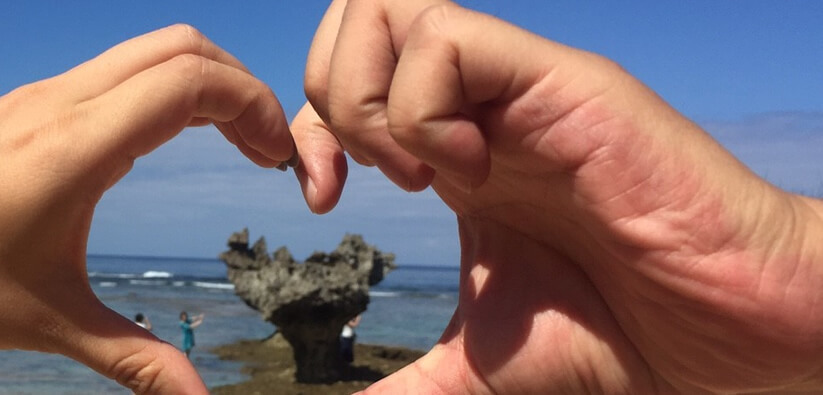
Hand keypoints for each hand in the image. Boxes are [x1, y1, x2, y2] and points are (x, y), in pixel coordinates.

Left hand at [0, 25, 292, 393]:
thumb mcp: (50, 323)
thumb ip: (135, 359)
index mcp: (76, 147)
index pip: (191, 81)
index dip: (256, 107)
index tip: (275, 161)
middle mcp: (62, 103)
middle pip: (181, 46)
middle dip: (241, 87)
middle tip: (264, 149)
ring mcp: (41, 96)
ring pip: (147, 50)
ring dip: (202, 84)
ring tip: (230, 144)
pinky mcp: (26, 104)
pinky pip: (113, 71)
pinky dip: (161, 89)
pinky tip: (164, 145)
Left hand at [297, 1, 822, 393]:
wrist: (723, 335)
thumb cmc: (615, 337)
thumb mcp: (478, 361)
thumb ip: (410, 382)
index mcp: (450, 151)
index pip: (341, 80)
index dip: (306, 131)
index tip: (325, 202)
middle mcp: (475, 107)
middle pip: (354, 19)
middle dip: (323, 95)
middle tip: (359, 178)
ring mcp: (514, 88)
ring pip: (389, 8)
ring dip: (368, 100)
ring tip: (416, 177)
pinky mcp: (557, 81)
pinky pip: (448, 39)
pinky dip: (422, 110)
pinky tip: (467, 174)